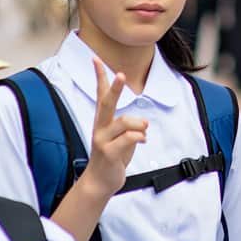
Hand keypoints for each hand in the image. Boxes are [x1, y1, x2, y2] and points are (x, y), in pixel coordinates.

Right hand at [83, 58, 147, 197]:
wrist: (101, 182)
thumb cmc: (113, 156)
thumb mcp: (121, 137)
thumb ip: (129, 127)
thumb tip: (143, 124)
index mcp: (102, 121)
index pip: (100, 94)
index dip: (99, 77)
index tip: (95, 59)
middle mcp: (100, 127)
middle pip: (106, 103)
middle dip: (114, 88)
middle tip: (120, 75)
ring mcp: (102, 140)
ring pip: (124, 122)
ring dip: (139, 124)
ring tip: (144, 128)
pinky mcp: (109, 153)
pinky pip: (129, 138)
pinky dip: (140, 137)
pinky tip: (143, 140)